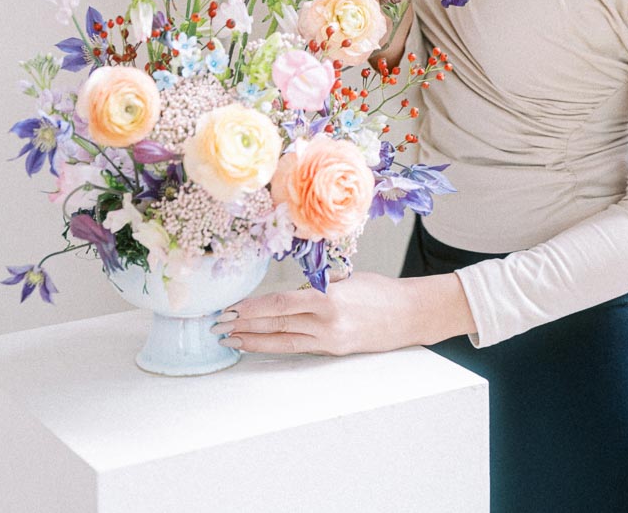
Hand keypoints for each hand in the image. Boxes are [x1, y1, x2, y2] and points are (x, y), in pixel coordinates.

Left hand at [212, 270, 474, 355]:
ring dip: (254, 340)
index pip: (283, 305)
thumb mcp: (347, 277)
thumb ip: (318, 283)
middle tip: (220, 326)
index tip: (233, 308)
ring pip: (283, 342)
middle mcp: (327, 324)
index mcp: (330, 299)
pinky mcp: (332, 351)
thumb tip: (290, 287)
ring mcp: (329, 341)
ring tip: (230, 339)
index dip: (255, 309)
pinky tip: (259, 343)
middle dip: (246, 326)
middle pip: (278, 326)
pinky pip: (297, 347)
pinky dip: (275, 344)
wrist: (407, 316)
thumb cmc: (380, 290)